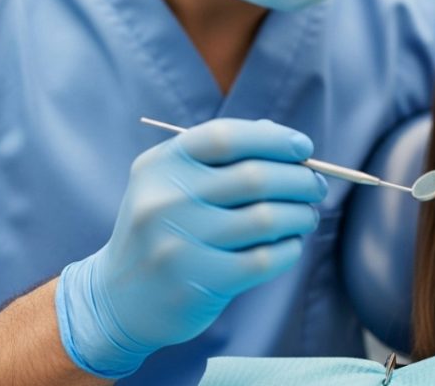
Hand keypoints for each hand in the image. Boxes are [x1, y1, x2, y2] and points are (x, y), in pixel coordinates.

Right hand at [56, 118, 326, 378]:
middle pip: (255, 177)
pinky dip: (289, 250)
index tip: (303, 149)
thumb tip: (285, 141)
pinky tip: (289, 246)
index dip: (273, 139)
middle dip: (299, 180)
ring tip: (306, 216)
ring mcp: (179, 242)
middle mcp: (166, 199)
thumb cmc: (161, 231)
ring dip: (300, 215)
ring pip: (266, 219)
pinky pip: (264, 259)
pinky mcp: (198, 281)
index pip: (226, 136)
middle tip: (315, 187)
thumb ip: (222, 159)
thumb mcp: (171, 184)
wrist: (118, 299)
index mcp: (161, 164)